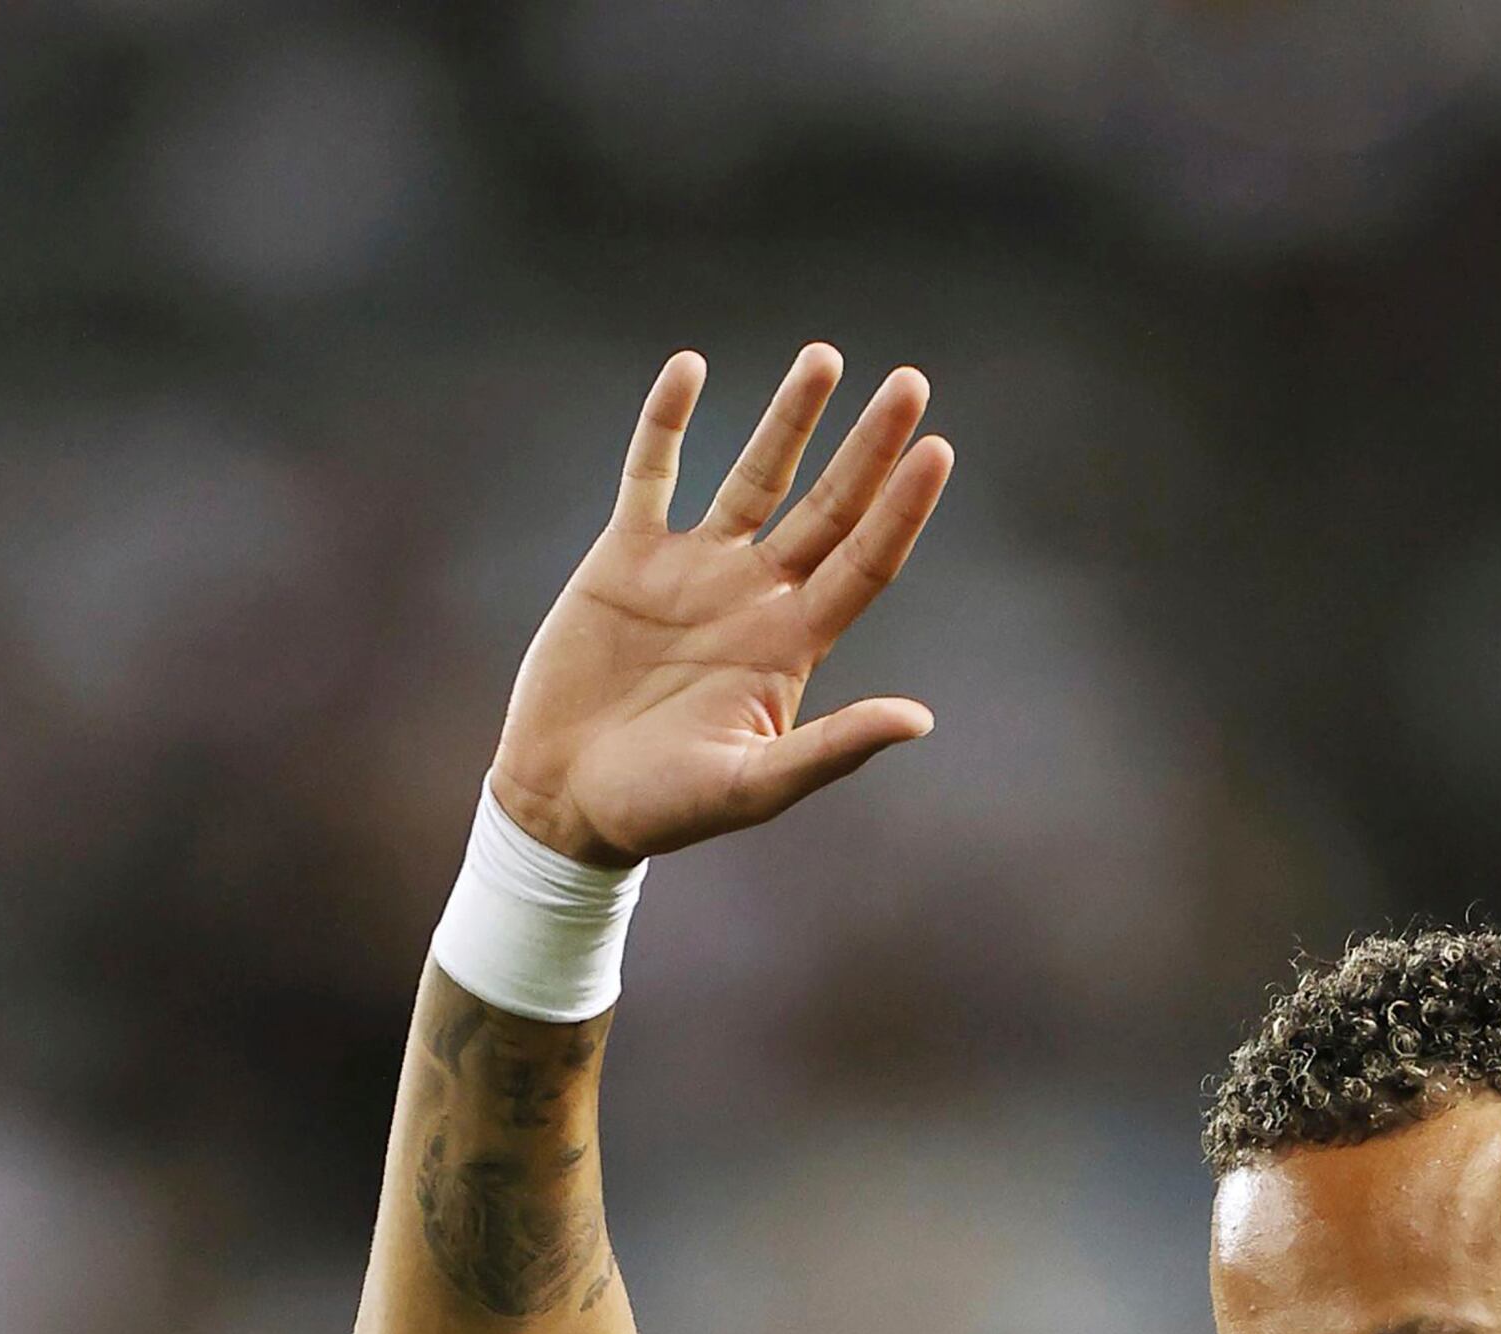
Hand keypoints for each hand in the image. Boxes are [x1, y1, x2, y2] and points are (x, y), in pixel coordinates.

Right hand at [488, 344, 952, 869]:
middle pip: (827, 506)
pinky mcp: (626, 556)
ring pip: (753, 476)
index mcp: (790, 647)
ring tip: (825, 357)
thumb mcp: (753, 785)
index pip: (863, 562)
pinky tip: (690, 367)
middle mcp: (752, 598)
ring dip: (790, 418)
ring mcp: (692, 570)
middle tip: (911, 382)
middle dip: (867, 446)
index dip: (900, 509)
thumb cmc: (663, 809)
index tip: (936, 450)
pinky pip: (651, 471)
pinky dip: (667, 421)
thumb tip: (919, 720)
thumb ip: (833, 748)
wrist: (565, 801)